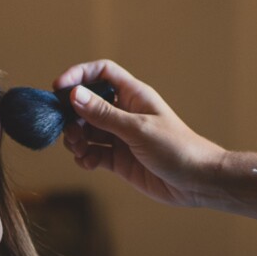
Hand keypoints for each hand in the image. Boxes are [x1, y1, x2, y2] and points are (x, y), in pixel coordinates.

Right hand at [53, 59, 226, 208]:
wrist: (197, 181)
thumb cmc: (176, 148)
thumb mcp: (137, 129)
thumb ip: (104, 114)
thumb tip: (74, 94)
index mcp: (133, 96)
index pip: (102, 73)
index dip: (80, 75)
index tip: (59, 87)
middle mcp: (124, 113)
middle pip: (87, 104)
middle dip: (72, 115)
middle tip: (68, 131)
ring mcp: (120, 137)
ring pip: (86, 131)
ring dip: (76, 139)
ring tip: (79, 149)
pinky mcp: (119, 159)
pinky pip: (93, 153)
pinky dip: (85, 157)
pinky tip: (88, 163)